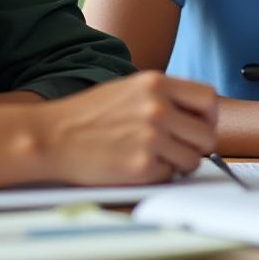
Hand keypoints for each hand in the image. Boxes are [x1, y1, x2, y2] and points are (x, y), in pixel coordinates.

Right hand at [33, 71, 219, 184]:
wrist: (50, 137)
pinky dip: (157, 175)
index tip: (199, 126)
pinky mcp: (142, 166)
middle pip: (207, 134)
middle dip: (195, 146)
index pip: (208, 99)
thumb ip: (163, 96)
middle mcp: (158, 108)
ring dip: (178, 163)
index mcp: (156, 83)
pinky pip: (169, 176)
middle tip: (178, 149)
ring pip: (193, 159)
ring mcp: (152, 137)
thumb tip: (196, 114)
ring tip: (155, 158)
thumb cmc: (86, 115)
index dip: (208, 117)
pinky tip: (136, 165)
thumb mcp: (129, 88)